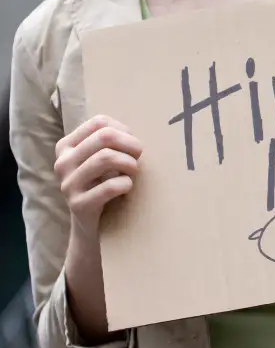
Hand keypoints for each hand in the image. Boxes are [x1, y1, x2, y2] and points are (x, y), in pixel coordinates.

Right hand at [55, 116, 141, 239]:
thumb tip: (134, 133)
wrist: (90, 225)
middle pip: (104, 137)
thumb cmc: (101, 183)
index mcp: (65, 146)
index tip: (131, 143)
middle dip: (129, 144)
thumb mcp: (99, 158)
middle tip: (139, 156)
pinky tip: (128, 186)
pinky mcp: (78, 205)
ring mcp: (67, 184)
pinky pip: (109, 186)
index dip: (123, 129)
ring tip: (134, 170)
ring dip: (129, 163)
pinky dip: (126, 183)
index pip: (99, 122)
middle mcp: (62, 163)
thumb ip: (109, 141)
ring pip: (106, 158)